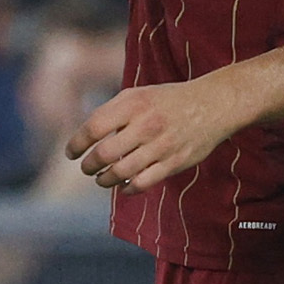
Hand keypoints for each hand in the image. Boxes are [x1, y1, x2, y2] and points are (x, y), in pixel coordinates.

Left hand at [66, 75, 242, 193]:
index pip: (94, 127)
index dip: (77, 143)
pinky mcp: (175, 162)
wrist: (213, 104)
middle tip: (86, 168)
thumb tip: (84, 137)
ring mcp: (162, 145)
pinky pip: (143, 183)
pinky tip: (123, 186)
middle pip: (105, 154)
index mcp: (134, 103)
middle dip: (89, 165)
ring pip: (121, 172)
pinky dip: (128, 189)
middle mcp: (147, 124)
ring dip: (105, 180)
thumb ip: (112, 112)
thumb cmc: (167, 100)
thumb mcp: (138, 94)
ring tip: (101, 179)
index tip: (71, 153)